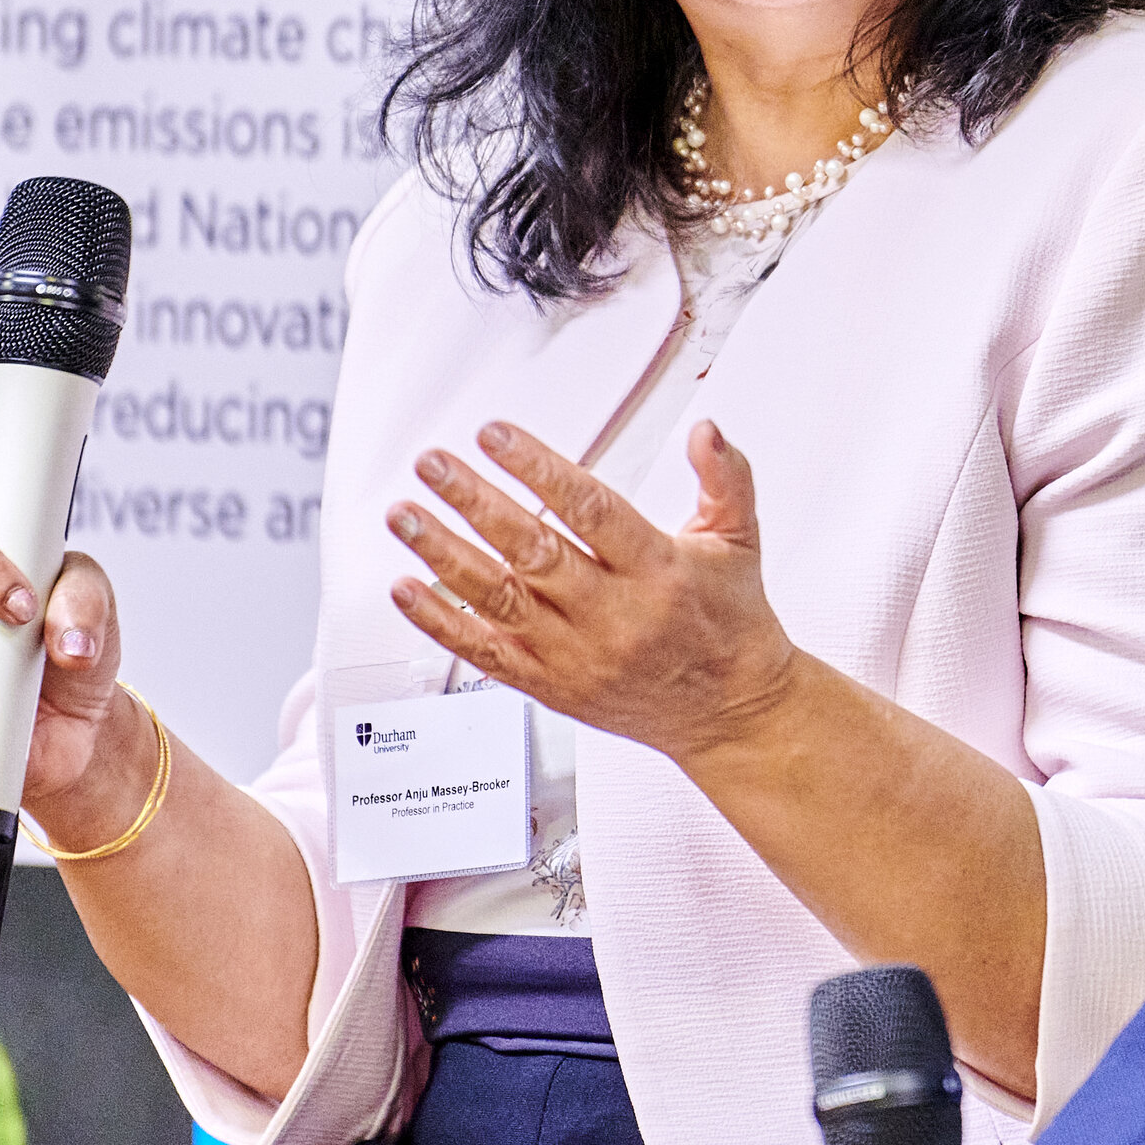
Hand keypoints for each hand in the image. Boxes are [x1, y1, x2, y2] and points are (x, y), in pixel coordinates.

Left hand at [388, 417, 801, 762]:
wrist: (728, 712)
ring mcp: (574, 654)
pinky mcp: (550, 685)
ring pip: (497, 599)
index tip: (495, 436)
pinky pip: (484, 653)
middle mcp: (612, 616)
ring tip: (405, 514)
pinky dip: (439, 622)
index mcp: (658, 571)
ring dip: (442, 553)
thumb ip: (725, 479)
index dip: (538, 469)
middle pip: (532, 551)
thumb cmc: (730, 624)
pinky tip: (404, 589)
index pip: (590, 510)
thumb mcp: (740, 541)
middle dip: (474, 502)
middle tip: (433, 464)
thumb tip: (707, 432)